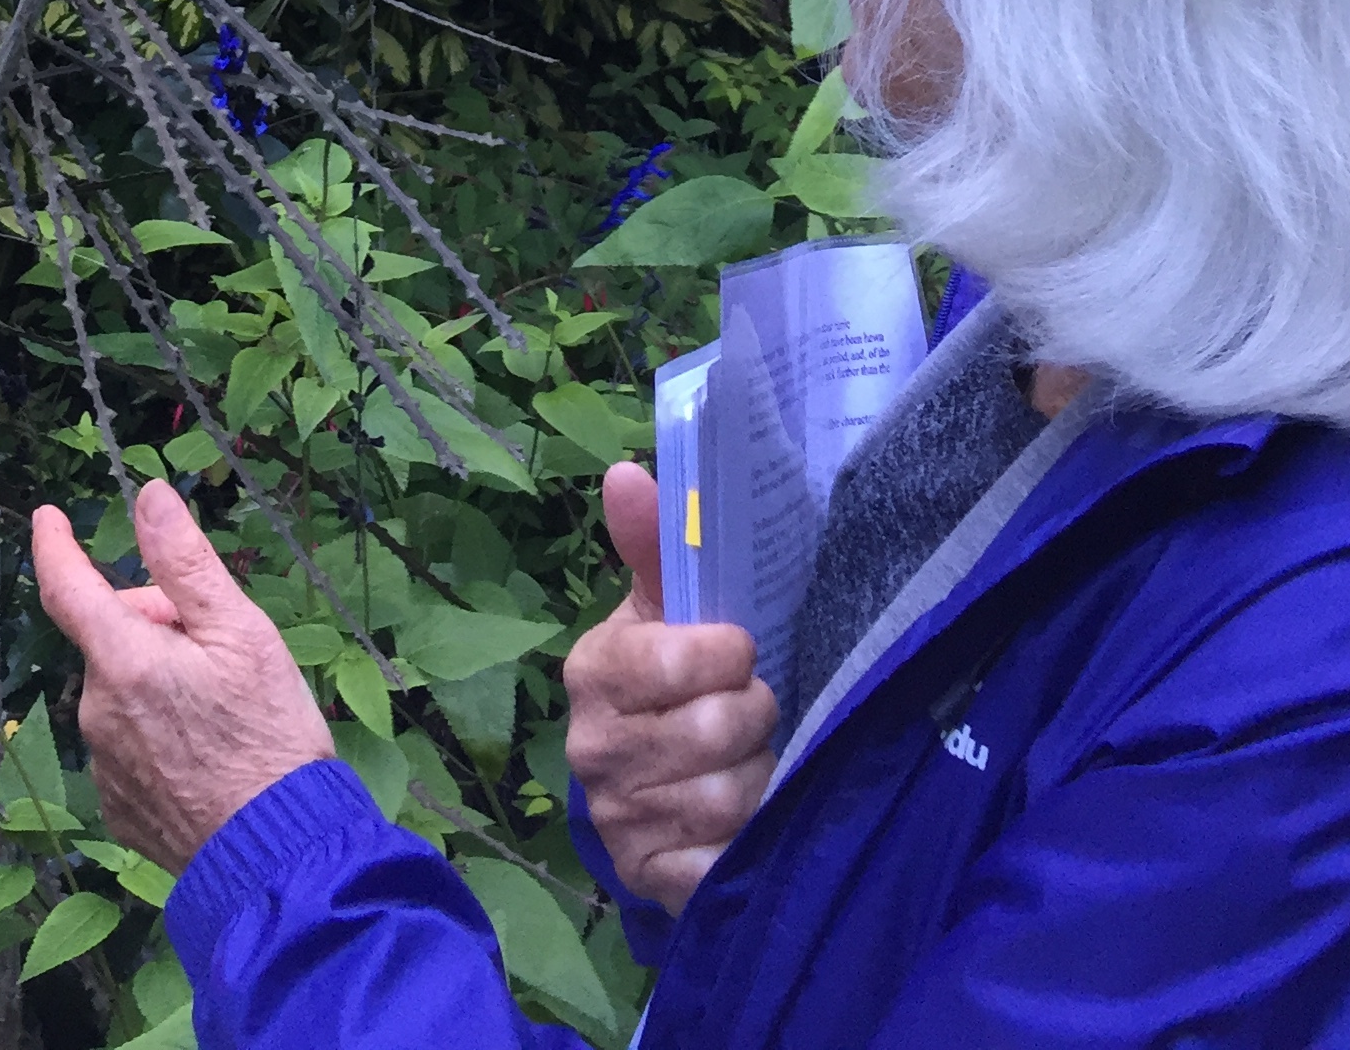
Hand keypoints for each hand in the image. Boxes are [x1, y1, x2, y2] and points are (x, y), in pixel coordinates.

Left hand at [31, 479, 334, 872]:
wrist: (276, 851)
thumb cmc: (268, 732)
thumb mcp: (241, 632)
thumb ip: (186, 563)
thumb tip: (147, 497)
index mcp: (122, 659)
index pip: (67, 586)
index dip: (55, 545)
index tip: (47, 517)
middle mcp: (97, 712)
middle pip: (113, 641)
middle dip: (156, 627)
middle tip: (220, 649)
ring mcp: (105, 767)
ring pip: (123, 694)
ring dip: (157, 683)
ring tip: (223, 711)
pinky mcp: (119, 809)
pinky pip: (129, 747)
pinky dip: (159, 735)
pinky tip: (207, 756)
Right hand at [563, 461, 775, 916]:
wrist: (652, 784)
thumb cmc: (671, 676)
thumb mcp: (668, 608)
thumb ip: (656, 541)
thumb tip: (627, 472)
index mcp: (594, 671)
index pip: (677, 662)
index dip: (728, 654)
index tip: (740, 649)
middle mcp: (592, 748)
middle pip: (714, 731)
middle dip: (754, 716)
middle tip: (753, 708)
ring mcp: (618, 818)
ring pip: (727, 798)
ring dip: (757, 776)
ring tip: (748, 760)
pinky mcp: (647, 877)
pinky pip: (717, 863)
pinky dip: (743, 841)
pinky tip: (739, 821)